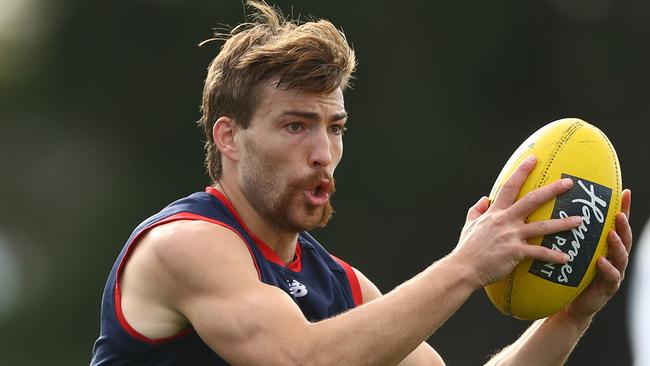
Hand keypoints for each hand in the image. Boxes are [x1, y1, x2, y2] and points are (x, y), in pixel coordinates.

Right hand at [451, 156, 582, 287]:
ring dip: (563, 223)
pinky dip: (553, 256)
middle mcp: (505, 220)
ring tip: (580, 220)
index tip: (533, 159)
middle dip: (552, 190)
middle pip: (532, 200)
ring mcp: (511, 236)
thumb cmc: (467, 248)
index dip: (521, 171)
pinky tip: (566, 258)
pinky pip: (539, 253)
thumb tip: (484, 199)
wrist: (463, 267)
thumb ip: (476, 210)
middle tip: (569, 183)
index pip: (509, 187)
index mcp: (494, 212)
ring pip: (542, 226)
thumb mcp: (468, 225)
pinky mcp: (515, 252)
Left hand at [561, 189, 631, 322]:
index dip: (622, 208)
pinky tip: (601, 262)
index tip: (625, 191)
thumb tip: (550, 204)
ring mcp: (613, 272)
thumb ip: (565, 231)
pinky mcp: (607, 288)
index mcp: (603, 244)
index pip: (614, 223)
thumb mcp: (568, 249)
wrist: (568, 304)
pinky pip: (610, 277)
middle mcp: (612, 256)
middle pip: (623, 237)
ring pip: (621, 256)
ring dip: (617, 245)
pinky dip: (607, 269)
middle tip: (620, 213)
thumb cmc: (568, 272)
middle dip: (624, 224)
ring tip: (612, 234)